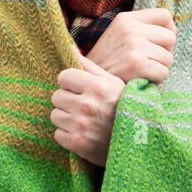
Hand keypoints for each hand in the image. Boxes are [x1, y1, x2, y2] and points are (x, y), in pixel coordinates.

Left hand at [51, 51, 125, 166]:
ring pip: (55, 115)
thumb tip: (69, 48)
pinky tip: (83, 133)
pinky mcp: (77, 143)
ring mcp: (81, 125)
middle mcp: (88, 105)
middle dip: (68, 100)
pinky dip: (68, 135)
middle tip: (84, 107)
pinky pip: (58, 134)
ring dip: (66, 118)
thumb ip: (90, 67)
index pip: (64, 77)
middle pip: (56, 96)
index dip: (71, 83)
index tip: (81, 90)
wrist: (136, 143)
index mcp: (98, 87)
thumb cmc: (123, 108)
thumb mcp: (114, 83)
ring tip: (84, 120)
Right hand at [85, 8, 175, 83]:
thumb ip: (140, 30)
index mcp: (126, 19)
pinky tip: (141, 80)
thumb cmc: (109, 63)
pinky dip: (156, 80)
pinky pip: (163, 72)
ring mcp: (133, 45)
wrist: (88, 82)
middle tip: (149, 62)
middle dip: (164, 52)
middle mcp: (130, 29)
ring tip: (141, 72)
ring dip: (159, 68)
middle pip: (170, 37)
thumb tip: (172, 32)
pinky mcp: (137, 64)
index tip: (161, 43)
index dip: (168, 30)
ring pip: (168, 58)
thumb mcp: (119, 36)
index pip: (164, 15)